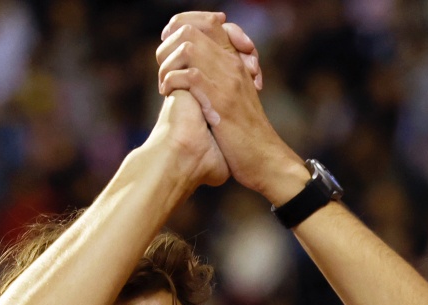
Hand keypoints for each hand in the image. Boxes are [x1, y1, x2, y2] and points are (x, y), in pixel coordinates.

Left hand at [156, 13, 305, 202]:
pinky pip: (190, 75)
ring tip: (164, 82)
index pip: (211, 22)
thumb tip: (193, 71)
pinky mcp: (220, 101)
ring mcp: (227, 81)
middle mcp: (233, 65)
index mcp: (237, 62)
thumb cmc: (247, 135)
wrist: (265, 158)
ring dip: (168, 62)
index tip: (168, 44)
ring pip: (188, 47)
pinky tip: (168, 94)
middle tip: (162, 66)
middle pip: (193, 28)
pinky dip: (173, 81)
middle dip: (168, 44)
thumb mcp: (235, 99)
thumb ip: (220, 80)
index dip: (184, 24)